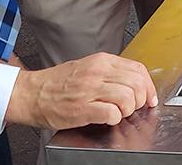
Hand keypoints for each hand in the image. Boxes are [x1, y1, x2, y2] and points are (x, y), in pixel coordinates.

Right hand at [5, 52, 158, 130]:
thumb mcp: (87, 67)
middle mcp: (97, 73)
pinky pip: (112, 113)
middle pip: (137, 83)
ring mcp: (89, 90)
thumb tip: (134, 83)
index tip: (149, 98)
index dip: (149, 86)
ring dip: (129, 110)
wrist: (31, 94)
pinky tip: (109, 118)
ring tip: (120, 113)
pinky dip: (115, 118)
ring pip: (128, 97)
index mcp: (101, 61)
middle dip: (141, 100)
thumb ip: (109, 72)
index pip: (138, 69)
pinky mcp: (82, 109)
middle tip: (134, 108)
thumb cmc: (57, 84)